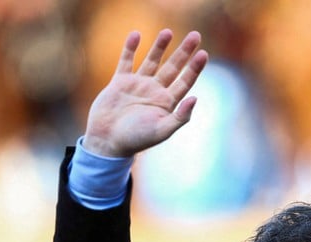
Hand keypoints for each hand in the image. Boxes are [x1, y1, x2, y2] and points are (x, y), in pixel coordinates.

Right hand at [83, 29, 208, 157]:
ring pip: (152, 61)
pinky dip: (130, 48)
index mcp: (166, 103)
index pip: (185, 82)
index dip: (194, 68)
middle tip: (196, 35)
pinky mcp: (119, 82)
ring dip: (160, 46)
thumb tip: (195, 98)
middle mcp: (154, 92)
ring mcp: (137, 85)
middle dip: (184, 52)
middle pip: (173, 67)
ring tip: (168, 31)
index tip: (203, 54)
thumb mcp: (162, 131)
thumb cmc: (136, 139)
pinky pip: (126, 61)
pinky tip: (136, 35)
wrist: (107, 141)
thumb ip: (180, 116)